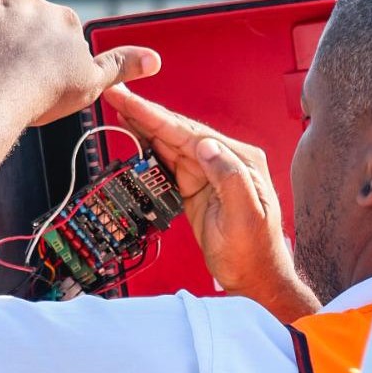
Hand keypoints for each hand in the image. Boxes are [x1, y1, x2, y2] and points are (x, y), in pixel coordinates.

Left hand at [0, 0, 160, 125]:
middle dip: (23, 35)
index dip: (51, 51)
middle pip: (30, 16)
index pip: (59, 29)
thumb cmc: (45, 92)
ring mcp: (1, 3)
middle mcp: (36, 3)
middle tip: (14, 67)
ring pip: (0, 6)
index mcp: (66, 19)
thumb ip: (121, 66)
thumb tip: (155, 59)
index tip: (42, 71)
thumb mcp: (92, 83)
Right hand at [104, 85, 320, 320]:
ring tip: (119, 107)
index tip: (132, 101)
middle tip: (116, 94)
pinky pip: (169, 163)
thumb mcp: (245, 216)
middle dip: (145, 113)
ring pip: (170, 144)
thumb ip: (229, 177)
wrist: (254, 278)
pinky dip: (150, 149)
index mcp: (240, 160)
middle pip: (177, 131)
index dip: (157, 116)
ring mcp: (209, 173)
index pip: (191, 132)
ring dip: (144, 127)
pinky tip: (136, 137)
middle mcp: (225, 160)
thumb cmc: (255, 251)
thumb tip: (205, 145)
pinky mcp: (197, 188)